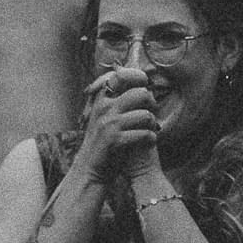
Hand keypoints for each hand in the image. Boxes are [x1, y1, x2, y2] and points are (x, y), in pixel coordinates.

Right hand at [75, 66, 159, 184]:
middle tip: (151, 113)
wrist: (90, 168)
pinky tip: (149, 141)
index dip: (138, 77)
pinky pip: (144, 133)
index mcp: (101, 98)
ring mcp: (108, 123)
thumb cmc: (104, 140)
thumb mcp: (105, 115)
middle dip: (151, 103)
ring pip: (146, 114)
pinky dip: (151, 138)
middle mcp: (103, 107)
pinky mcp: (114, 140)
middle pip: (141, 93)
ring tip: (151, 129)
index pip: (121, 74)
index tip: (144, 85)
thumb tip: (141, 84)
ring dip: (153, 123)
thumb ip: (118, 99)